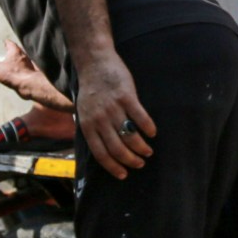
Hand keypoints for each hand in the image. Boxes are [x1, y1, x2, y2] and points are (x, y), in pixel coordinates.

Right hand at [0, 41, 49, 104]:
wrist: (29, 85)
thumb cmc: (15, 75)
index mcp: (15, 51)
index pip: (9, 43)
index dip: (5, 43)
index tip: (3, 43)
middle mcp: (23, 56)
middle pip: (15, 51)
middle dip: (9, 54)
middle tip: (4, 56)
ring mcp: (27, 65)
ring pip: (20, 61)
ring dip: (14, 63)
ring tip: (8, 68)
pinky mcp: (30, 73)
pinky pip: (23, 70)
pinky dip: (18, 71)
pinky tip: (14, 76)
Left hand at [75, 55, 154, 178]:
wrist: (95, 63)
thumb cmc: (91, 89)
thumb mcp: (84, 111)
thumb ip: (92, 129)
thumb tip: (102, 149)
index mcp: (88, 125)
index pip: (101, 154)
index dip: (114, 167)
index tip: (124, 174)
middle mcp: (100, 119)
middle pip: (117, 148)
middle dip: (131, 160)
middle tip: (140, 163)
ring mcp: (113, 107)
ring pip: (130, 136)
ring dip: (141, 147)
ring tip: (148, 151)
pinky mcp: (126, 96)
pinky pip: (140, 117)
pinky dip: (148, 128)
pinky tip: (152, 133)